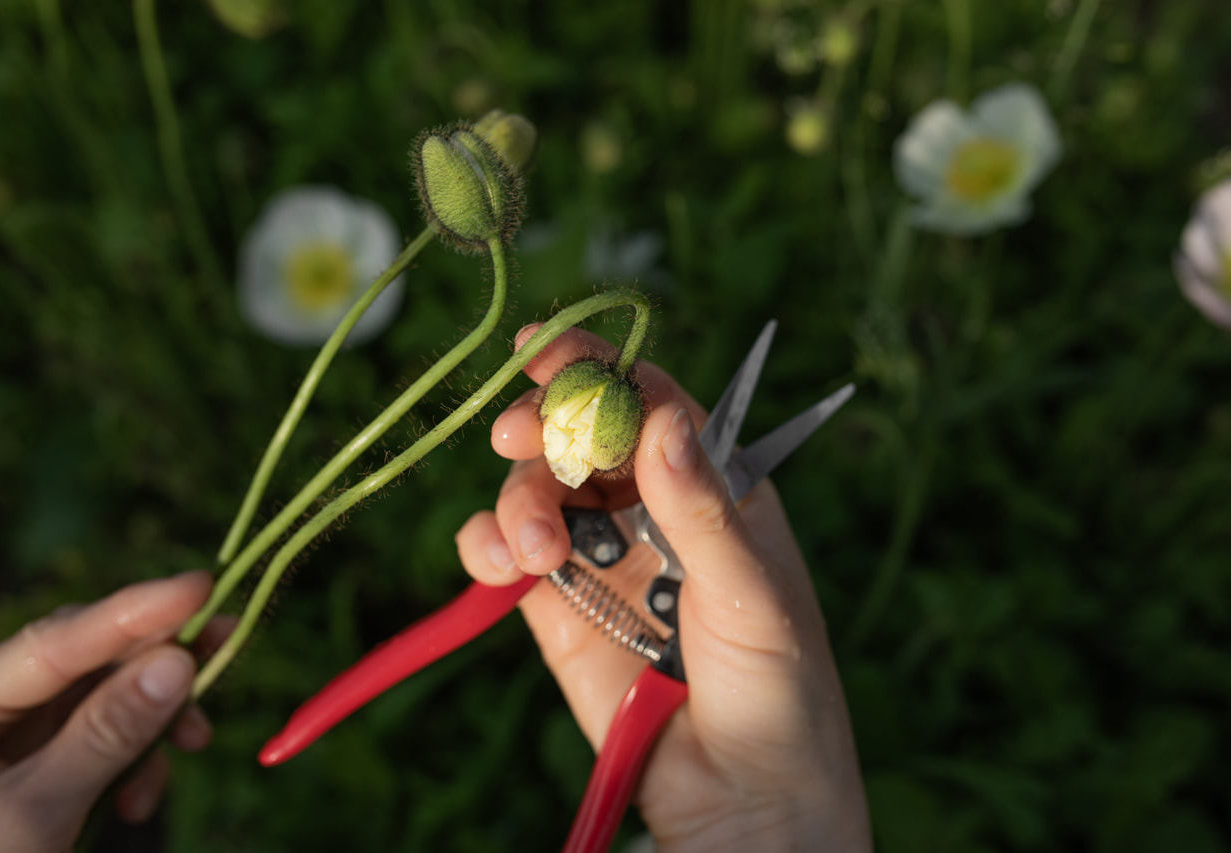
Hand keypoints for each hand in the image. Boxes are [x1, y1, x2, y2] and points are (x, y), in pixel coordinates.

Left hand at [0, 571, 216, 851]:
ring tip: (194, 747)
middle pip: (82, 661)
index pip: (50, 644)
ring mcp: (10, 748)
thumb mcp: (30, 817)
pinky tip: (139, 800)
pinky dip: (137, 762)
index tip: (200, 586)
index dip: (129, 611)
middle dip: (155, 661)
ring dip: (155, 720)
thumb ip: (103, 736)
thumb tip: (176, 662)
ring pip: (102, 701)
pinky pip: (103, 744)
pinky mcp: (40, 778)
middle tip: (229, 642)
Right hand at [455, 326, 870, 851]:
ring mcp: (600, 556)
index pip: (653, 405)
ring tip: (535, 554)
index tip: (548, 355)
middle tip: (517, 434)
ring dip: (520, 502)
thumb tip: (660, 417)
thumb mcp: (752, 595)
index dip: (601, 371)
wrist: (740, 800)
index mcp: (714, 489)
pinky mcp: (556, 608)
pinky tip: (499, 566)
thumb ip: (701, 509)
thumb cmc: (779, 691)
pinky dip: (486, 545)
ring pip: (537, 489)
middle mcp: (651, 510)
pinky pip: (504, 553)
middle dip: (544, 424)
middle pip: (582, 435)